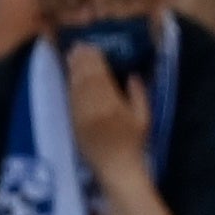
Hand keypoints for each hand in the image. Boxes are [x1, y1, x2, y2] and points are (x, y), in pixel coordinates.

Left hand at [65, 47, 152, 177]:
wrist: (116, 168)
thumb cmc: (133, 144)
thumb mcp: (144, 119)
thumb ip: (139, 95)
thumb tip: (133, 75)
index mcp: (112, 105)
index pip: (100, 76)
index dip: (94, 60)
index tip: (92, 46)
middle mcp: (94, 107)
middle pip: (85, 77)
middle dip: (81, 60)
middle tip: (79, 45)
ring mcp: (81, 115)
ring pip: (75, 86)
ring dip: (73, 69)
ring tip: (72, 55)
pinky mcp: (73, 122)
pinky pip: (70, 98)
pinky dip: (69, 84)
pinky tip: (70, 76)